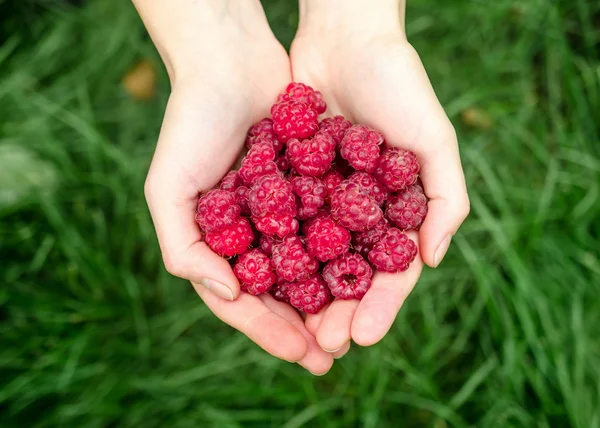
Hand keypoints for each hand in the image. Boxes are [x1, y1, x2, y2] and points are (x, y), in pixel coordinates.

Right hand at [137, 0, 332, 373]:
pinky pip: (334, 224)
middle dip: (307, 323)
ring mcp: (283, 210)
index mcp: (219, 243)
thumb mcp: (168, 187)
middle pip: (283, 290)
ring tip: (357, 326)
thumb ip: (183, 246)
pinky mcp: (312, 185)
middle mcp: (253, 232)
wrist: (231, 62)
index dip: (269, 330)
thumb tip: (227, 294)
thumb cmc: (191, 123)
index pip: (244, 299)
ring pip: (313, 264)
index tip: (301, 354)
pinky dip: (349, 249)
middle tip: (334, 355)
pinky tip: (371, 272)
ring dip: (333, 296)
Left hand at [291, 0, 469, 350]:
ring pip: (310, 259)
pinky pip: (279, 224)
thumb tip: (435, 259)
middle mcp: (359, 211)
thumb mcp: (434, 139)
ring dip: (301, 296)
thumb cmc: (399, 85)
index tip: (361, 337)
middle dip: (335, 312)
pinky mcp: (289, 181)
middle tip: (321, 347)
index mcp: (396, 211)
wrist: (345, 39)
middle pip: (346, 274)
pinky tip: (258, 283)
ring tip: (290, 330)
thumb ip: (446, 198)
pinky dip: (271, 253)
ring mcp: (323, 199)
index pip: (389, 272)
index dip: (378, 308)